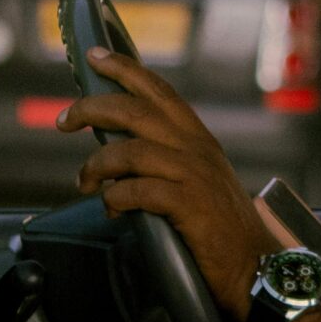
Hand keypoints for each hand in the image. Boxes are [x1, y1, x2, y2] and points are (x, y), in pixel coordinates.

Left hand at [57, 48, 276, 319]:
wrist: (256, 265)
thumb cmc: (221, 227)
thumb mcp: (201, 179)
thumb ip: (169, 159)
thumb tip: (120, 149)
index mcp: (198, 139)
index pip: (159, 90)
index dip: (125, 69)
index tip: (95, 55)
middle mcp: (197, 149)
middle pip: (136, 111)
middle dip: (92, 108)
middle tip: (64, 120)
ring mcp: (194, 176)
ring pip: (131, 150)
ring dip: (97, 164)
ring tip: (84, 182)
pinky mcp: (190, 206)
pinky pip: (138, 190)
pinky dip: (115, 197)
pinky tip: (111, 209)